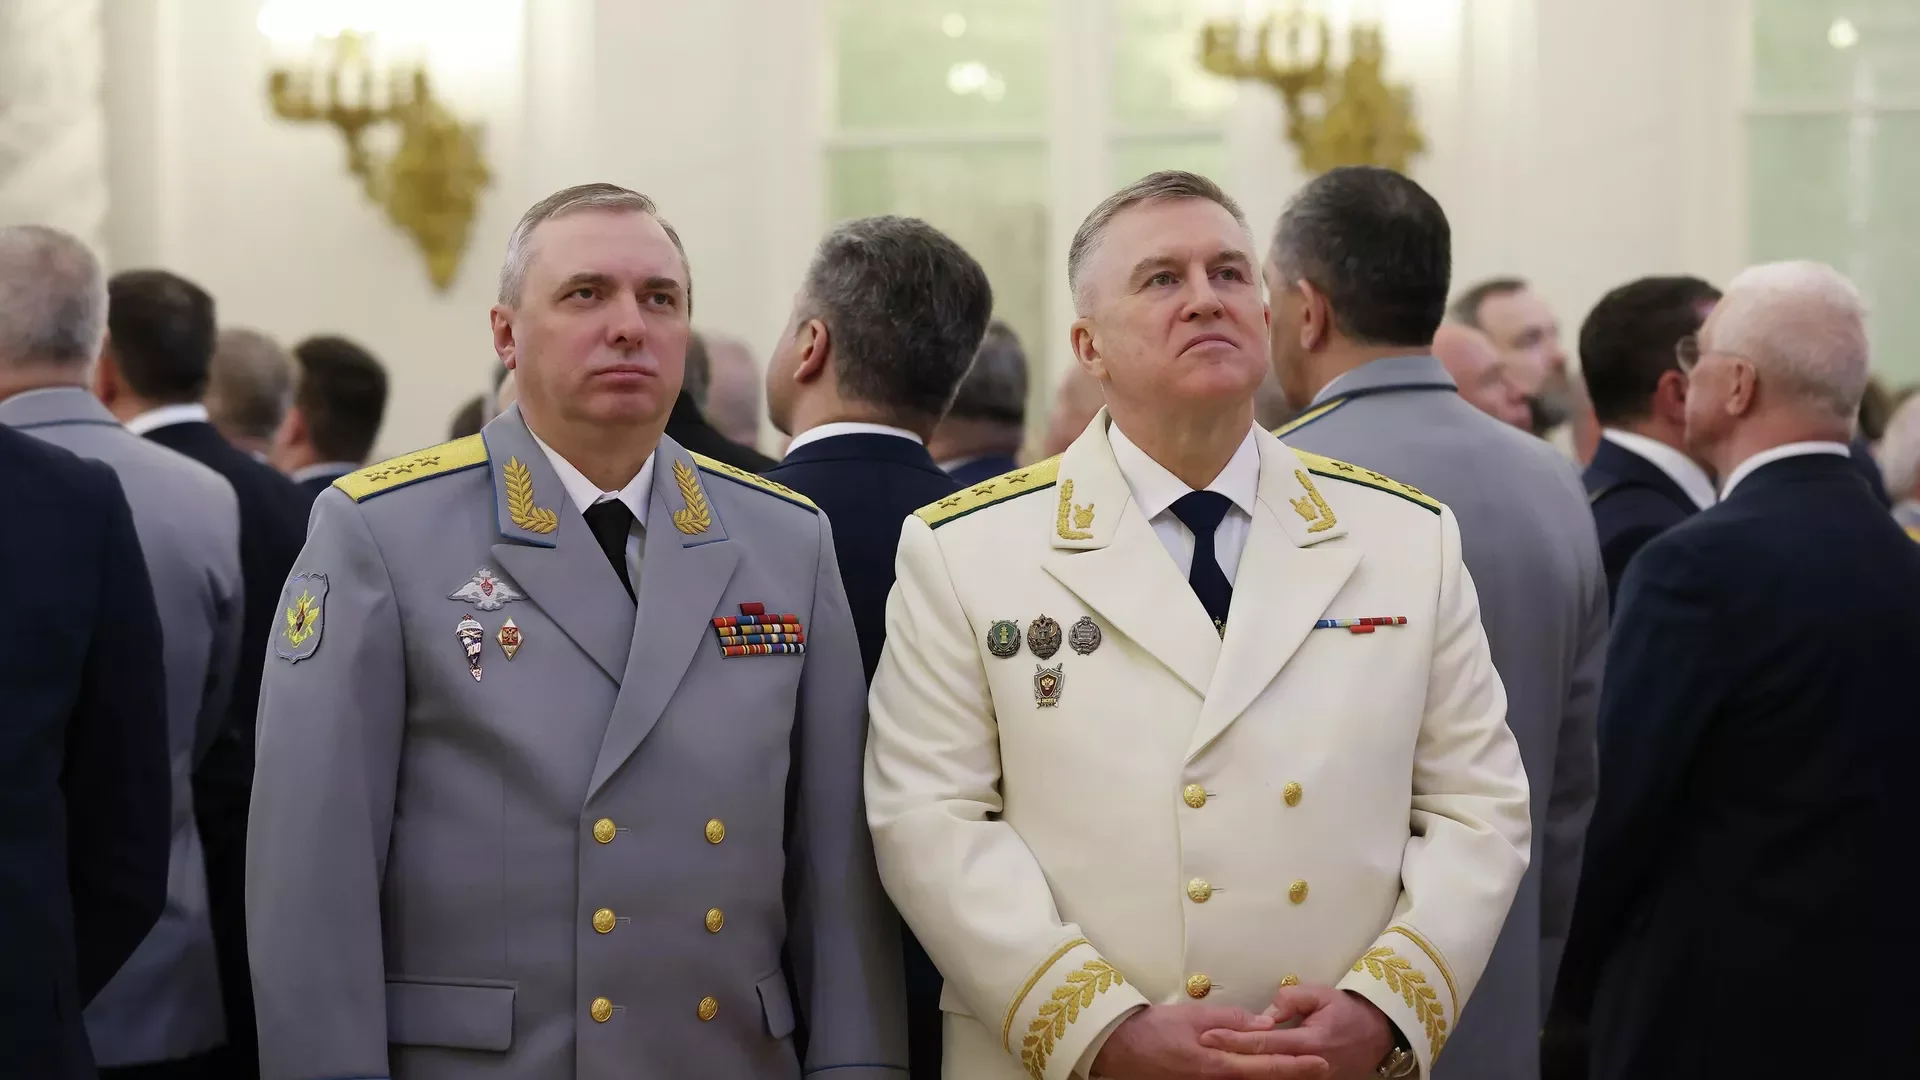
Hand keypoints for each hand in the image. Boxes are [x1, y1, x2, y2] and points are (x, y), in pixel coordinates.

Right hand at [1091, 1003, 1328, 1079]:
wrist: (1120, 1049)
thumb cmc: (1155, 1029)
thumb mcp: (1194, 1017)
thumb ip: (1231, 1020)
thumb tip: (1265, 1024)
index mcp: (1220, 1064)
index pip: (1267, 1066)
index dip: (1296, 1066)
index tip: (1321, 1063)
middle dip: (1292, 1074)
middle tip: (1320, 1067)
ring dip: (1272, 1075)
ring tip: (1297, 1068)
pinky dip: (1252, 1075)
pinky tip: (1260, 1070)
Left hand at [1199, 986, 1393, 1079]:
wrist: (1377, 1034)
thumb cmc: (1346, 1010)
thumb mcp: (1320, 994)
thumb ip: (1290, 1000)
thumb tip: (1264, 1016)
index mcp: (1309, 1041)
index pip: (1263, 1043)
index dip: (1234, 1040)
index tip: (1207, 1036)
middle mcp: (1309, 1067)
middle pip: (1260, 1068)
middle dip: (1229, 1060)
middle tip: (1200, 1052)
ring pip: (1270, 1078)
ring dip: (1241, 1071)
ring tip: (1212, 1061)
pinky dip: (1261, 1076)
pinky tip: (1238, 1069)